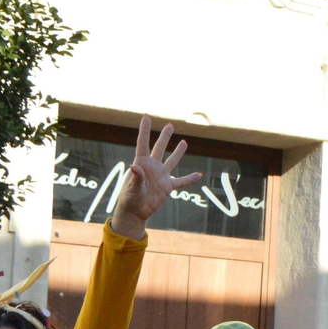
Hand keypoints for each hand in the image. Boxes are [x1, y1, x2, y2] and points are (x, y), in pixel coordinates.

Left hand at [110, 116, 203, 240]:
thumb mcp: (132, 188)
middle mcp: (152, 167)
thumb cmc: (129, 199)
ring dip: (178, 152)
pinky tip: (198, 175)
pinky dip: (190, 179)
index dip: (145, 129)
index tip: (146, 116)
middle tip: (170, 125)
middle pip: (159, 148)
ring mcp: (161, 176)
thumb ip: (136, 177)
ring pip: (171, 161)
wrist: (135, 212)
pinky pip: (181, 182)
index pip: (143, 143)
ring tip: (184, 142)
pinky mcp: (168, 187)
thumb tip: (135, 167)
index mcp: (141, 163)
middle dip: (164, 136)